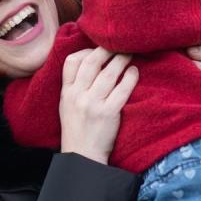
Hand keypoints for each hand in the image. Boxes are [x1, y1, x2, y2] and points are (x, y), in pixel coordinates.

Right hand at [59, 47, 138, 164]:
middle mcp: (78, 95)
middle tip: (118, 44)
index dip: (87, 51)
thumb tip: (90, 63)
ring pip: (108, 74)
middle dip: (106, 50)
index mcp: (66, 92)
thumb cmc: (77, 129)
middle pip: (91, 63)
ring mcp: (93, 104)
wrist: (82, 156)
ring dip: (121, 60)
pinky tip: (134, 72)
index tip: (98, 49)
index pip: (72, 62)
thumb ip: (75, 86)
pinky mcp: (108, 113)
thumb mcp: (67, 105)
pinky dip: (129, 77)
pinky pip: (122, 90)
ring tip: (129, 53)